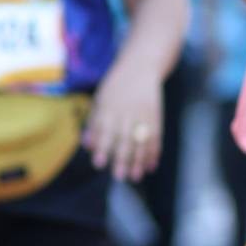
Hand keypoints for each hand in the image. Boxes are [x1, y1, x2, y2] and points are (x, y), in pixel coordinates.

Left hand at [83, 59, 161, 183]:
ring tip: (135, 177)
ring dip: (139, 160)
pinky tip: (150, 166)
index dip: (102, 147)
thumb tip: (88, 146)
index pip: (105, 129)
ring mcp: (143, 113)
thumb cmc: (115, 87)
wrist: (141, 67)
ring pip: (142, 140)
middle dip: (122, 158)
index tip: (99, 164)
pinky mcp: (156, 116)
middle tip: (119, 176)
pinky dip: (154, 153)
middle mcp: (127, 110)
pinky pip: (156, 137)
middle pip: (125, 137)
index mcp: (109, 106)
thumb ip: (95, 123)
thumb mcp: (100, 99)